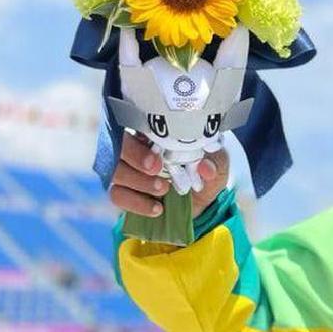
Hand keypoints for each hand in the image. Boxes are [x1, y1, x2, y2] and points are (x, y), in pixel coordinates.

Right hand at [108, 132, 228, 218]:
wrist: (203, 200)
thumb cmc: (205, 170)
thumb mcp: (218, 163)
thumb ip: (214, 161)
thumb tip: (205, 168)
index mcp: (154, 131)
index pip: (132, 123)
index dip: (138, 139)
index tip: (156, 157)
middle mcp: (135, 147)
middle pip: (116, 146)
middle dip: (134, 157)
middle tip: (157, 170)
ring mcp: (126, 169)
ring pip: (114, 171)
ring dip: (138, 181)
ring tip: (163, 189)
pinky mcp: (124, 191)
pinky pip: (117, 195)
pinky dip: (136, 203)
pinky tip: (157, 208)